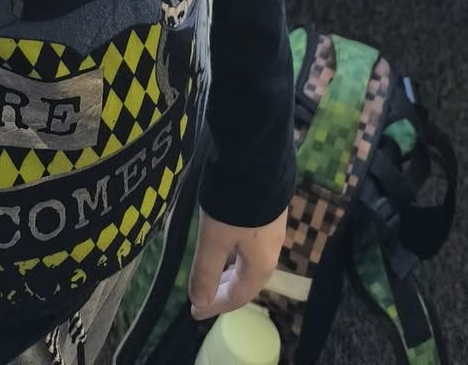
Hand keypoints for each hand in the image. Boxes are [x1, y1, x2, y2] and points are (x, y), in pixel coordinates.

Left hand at [187, 205, 286, 319]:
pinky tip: (226, 242)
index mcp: (261, 263)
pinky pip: (251, 243)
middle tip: (202, 295)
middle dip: (224, 291)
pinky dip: (235, 253)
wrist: (257, 156)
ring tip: (212, 272)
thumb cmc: (234, 204)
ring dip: (230, 271)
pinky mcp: (268, 208)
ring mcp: (272, 227)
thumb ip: (205, 272)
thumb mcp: (213, 239)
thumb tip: (199, 303)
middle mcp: (272, 249)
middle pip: (247, 280)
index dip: (216, 306)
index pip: (239, 296)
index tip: (195, 311)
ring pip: (250, 261)